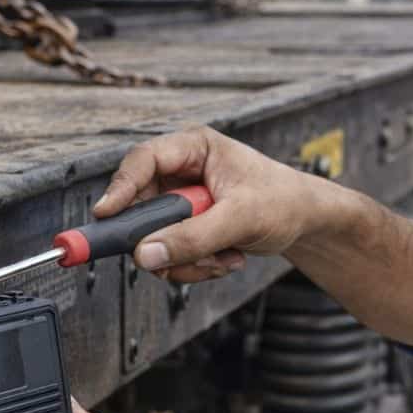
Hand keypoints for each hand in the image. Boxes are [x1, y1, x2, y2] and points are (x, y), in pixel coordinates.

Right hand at [94, 125, 328, 284]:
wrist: (306, 221)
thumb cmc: (284, 201)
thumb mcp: (242, 218)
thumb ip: (194, 237)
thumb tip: (145, 254)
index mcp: (194, 147)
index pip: (143, 161)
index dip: (120, 188)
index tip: (107, 216)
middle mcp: (182, 170)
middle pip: (142, 208)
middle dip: (167, 240)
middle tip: (185, 258)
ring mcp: (182, 201)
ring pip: (155, 238)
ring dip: (188, 259)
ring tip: (225, 256)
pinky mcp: (187, 227)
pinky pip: (171, 254)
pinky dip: (197, 265)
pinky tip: (227, 258)